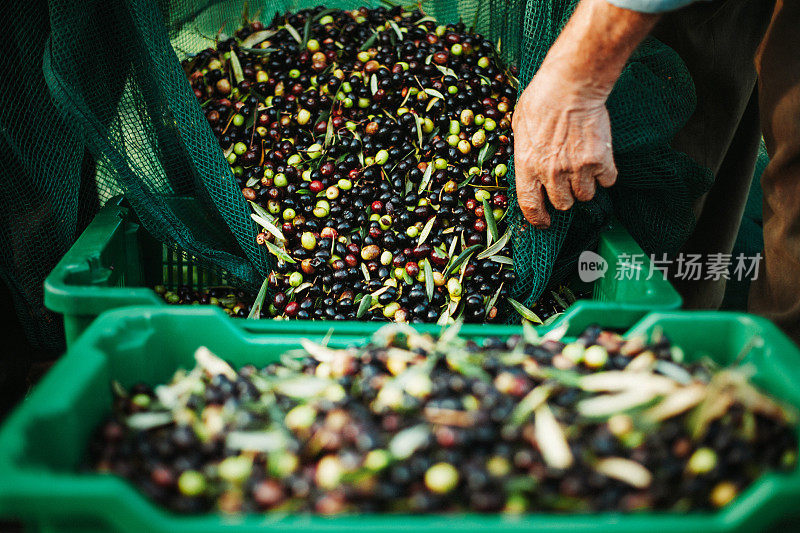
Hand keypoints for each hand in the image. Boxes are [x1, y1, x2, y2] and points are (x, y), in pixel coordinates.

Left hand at [512, 64, 617, 227]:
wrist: (571, 84)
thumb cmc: (541, 99)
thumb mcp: (519, 127)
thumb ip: (524, 152)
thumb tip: (528, 164)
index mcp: (527, 166)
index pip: (530, 207)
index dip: (538, 219)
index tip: (544, 222)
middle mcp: (551, 173)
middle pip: (563, 204)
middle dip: (565, 195)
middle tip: (567, 179)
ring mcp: (577, 168)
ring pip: (585, 195)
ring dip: (585, 185)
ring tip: (583, 166)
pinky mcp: (600, 160)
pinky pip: (607, 180)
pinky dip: (606, 174)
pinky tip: (600, 160)